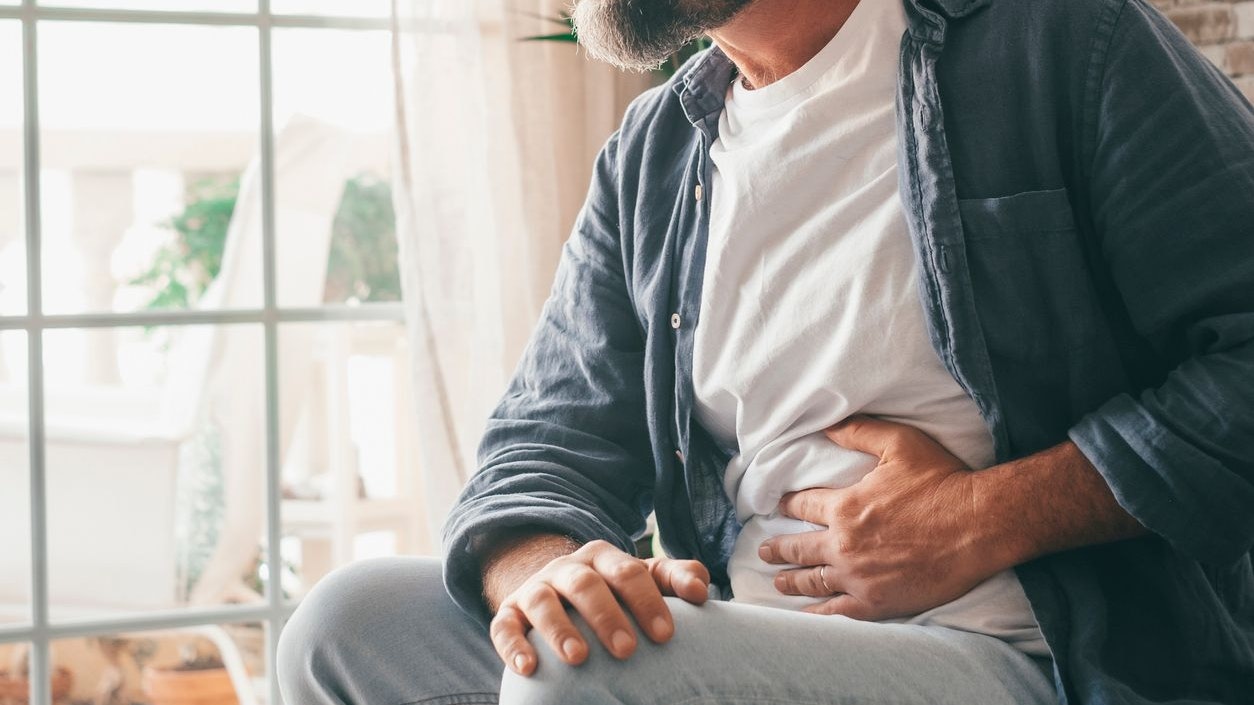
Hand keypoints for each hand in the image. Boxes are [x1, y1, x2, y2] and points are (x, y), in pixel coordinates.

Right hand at [489, 539, 709, 676]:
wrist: (555, 590)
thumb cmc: (611, 593)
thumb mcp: (642, 580)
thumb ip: (673, 578)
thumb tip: (701, 587)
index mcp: (603, 558)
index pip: (628, 572)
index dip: (647, 601)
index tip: (665, 635)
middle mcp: (567, 569)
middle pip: (586, 585)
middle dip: (607, 616)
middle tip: (627, 650)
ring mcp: (535, 589)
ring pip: (543, 602)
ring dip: (559, 629)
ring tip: (578, 658)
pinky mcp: (508, 613)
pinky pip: (504, 625)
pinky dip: (513, 645)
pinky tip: (528, 667)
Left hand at [759, 415, 1004, 620]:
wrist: (979, 525)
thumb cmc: (942, 481)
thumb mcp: (898, 443)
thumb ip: (858, 432)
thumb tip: (825, 425)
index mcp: (845, 506)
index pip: (802, 506)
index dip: (787, 505)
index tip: (776, 507)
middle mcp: (844, 544)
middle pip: (799, 548)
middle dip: (778, 549)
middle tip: (764, 551)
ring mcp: (858, 577)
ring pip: (812, 581)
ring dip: (791, 581)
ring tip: (777, 582)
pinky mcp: (877, 602)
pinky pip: (836, 611)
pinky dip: (817, 614)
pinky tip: (806, 615)